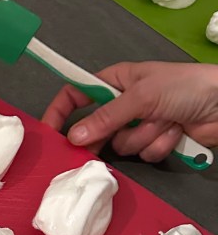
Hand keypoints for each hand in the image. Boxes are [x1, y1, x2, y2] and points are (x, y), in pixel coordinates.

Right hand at [42, 61, 217, 161]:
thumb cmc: (185, 86)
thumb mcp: (141, 96)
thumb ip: (106, 117)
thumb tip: (74, 136)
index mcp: (116, 81)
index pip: (77, 93)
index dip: (60, 111)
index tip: (49, 132)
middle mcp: (125, 103)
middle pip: (96, 127)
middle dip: (102, 137)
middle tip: (91, 151)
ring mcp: (141, 124)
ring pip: (122, 144)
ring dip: (143, 137)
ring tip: (164, 123)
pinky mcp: (158, 141)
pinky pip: (144, 154)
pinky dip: (160, 144)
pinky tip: (176, 132)